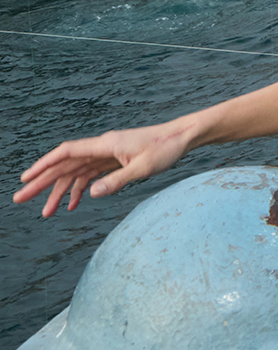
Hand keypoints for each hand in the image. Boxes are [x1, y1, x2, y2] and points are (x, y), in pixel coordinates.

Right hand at [14, 121, 196, 216]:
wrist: (184, 137)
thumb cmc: (166, 148)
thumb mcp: (143, 168)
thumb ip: (117, 181)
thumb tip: (91, 194)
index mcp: (105, 145)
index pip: (66, 153)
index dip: (43, 165)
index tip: (26, 179)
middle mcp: (102, 148)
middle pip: (65, 165)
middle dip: (43, 182)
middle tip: (21, 199)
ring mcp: (108, 154)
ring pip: (76, 173)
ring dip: (60, 191)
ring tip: (45, 212)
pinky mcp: (116, 161)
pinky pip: (91, 175)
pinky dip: (81, 189)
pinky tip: (74, 205)